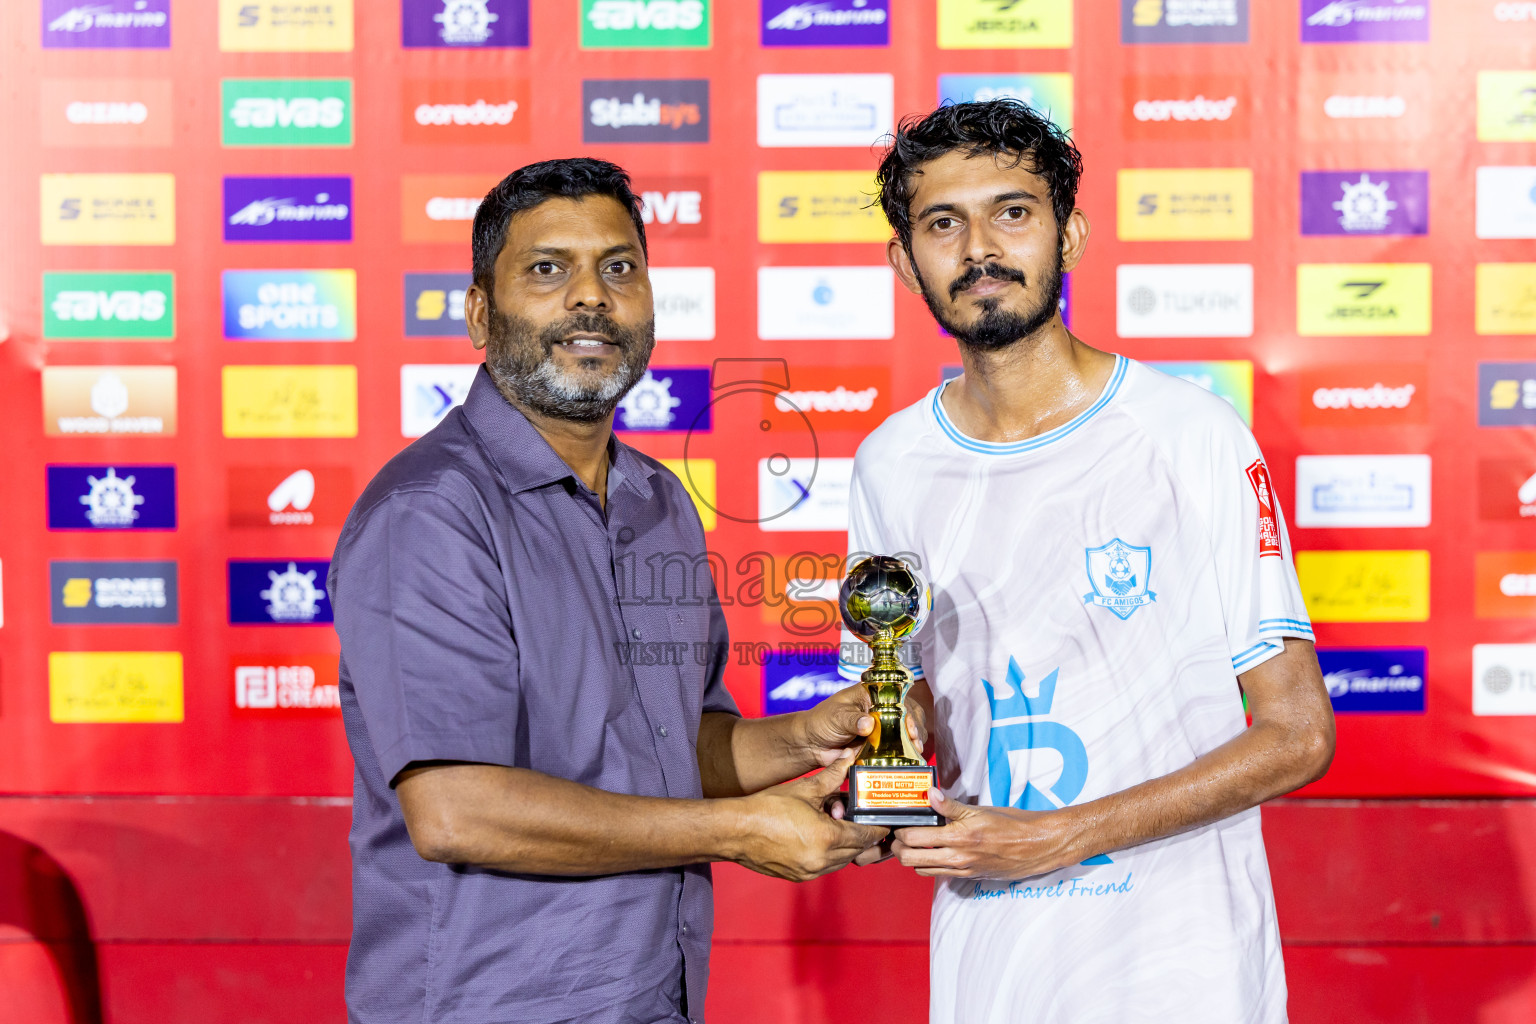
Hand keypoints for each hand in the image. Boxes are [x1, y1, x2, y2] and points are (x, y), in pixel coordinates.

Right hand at [732, 758, 888, 880]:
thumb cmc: (767, 808)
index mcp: (828, 837)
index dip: (877, 828)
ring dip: (847, 846)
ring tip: (840, 826)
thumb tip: (849, 758)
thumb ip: (832, 776)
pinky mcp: (799, 876)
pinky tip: (822, 837)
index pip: (866, 836)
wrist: (736, 831)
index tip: (884, 822)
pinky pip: (825, 867)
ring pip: (842, 861)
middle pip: (856, 851)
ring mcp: (810, 872)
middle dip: (862, 836)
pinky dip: (830, 855)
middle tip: (863, 820)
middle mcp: (822, 860)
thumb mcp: (805, 789)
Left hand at [795, 683, 929, 767]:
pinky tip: (908, 761)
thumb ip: (851, 720)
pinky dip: (904, 755)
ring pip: (906, 733)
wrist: (812, 745)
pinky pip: (896, 750)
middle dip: (915, 728)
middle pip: (908, 715)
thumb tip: (868, 724)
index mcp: (872, 695)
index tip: (909, 727)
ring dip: (912, 742)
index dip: (907, 711)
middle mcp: (881, 710)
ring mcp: (883, 729)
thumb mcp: (836, 716)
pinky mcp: (881, 746)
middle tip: (916, 742)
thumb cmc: (821, 721)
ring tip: (915, 752)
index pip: (897, 698)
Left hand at [891, 789, 1085, 879]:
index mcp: (959, 837)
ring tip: (913, 843)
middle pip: (911, 860)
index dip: (900, 832)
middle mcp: (958, 857)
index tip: (897, 822)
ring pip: (922, 870)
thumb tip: (929, 794)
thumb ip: (951, 806)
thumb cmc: (1012, 824)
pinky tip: (933, 851)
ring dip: (912, 858)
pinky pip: (940, 874)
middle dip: (899, 848)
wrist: (1037, 846)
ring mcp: (963, 870)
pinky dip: (930, 864)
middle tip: (898, 835)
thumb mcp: (980, 810)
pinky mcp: (969, 876)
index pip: (914, 839)